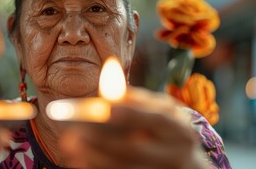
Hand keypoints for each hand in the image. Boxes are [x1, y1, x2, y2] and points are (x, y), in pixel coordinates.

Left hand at [60, 87, 207, 168]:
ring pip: (126, 167)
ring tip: (70, 146)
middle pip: (136, 149)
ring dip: (94, 157)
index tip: (108, 109)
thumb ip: (134, 102)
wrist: (185, 164)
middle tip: (72, 135)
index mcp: (179, 128)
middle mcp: (176, 152)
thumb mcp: (157, 113)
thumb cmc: (162, 130)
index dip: (133, 113)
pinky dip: (99, 168)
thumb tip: (107, 93)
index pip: (157, 118)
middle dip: (101, 141)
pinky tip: (80, 161)